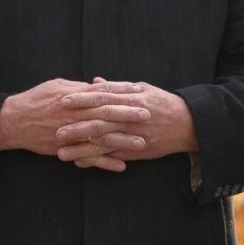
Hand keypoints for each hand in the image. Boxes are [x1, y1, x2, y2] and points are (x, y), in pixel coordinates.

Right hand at [0, 78, 144, 155]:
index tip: (140, 92)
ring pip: (101, 137)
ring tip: (142, 143)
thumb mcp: (57, 86)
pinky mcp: (66, 149)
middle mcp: (74, 114)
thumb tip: (98, 85)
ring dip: (123, 141)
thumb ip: (80, 88)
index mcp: (74, 96)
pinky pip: (89, 158)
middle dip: (129, 114)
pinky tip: (122, 165)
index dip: (123, 93)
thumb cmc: (35, 100)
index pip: (104, 93)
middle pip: (107, 113)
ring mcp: (71, 133)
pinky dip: (106, 162)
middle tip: (148, 114)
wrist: (13, 121)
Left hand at [56, 80, 195, 166]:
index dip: (82, 99)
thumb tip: (95, 81)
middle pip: (99, 121)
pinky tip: (80, 163)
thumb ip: (117, 87)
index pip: (102, 97)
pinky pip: (113, 156)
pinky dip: (97, 160)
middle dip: (77, 126)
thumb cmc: (163, 103)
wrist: (187, 124)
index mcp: (131, 99)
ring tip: (61, 152)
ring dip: (82, 148)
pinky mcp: (136, 150)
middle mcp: (131, 117)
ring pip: (103, 142)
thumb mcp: (143, 89)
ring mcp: (133, 135)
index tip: (63, 101)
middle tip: (56, 129)